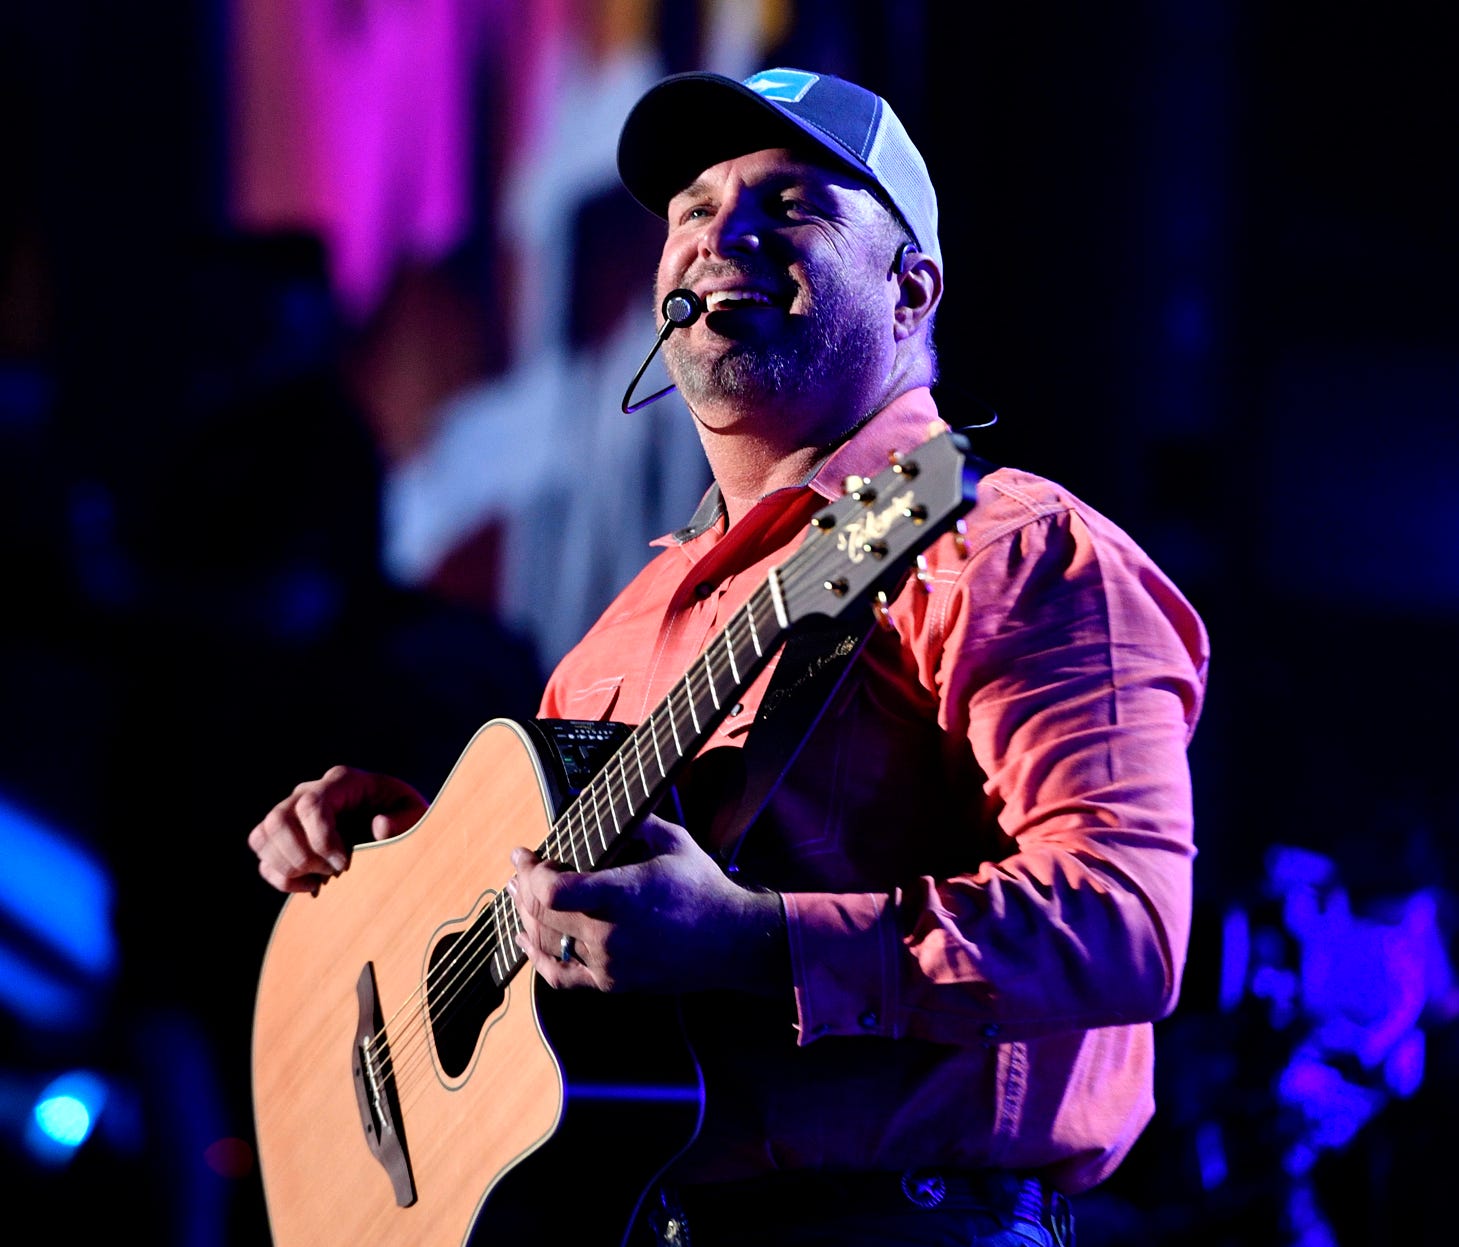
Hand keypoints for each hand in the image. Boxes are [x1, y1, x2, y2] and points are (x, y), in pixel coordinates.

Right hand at [248, 765, 427, 892]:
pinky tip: (313, 885)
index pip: (311, 804)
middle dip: (302, 855)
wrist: (395, 825)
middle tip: (334, 871)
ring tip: (323, 877)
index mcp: (342, 782)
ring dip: (289, 867)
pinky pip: (263, 858)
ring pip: (262, 837)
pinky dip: (282, 879)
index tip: (344, 863)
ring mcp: (292, 814)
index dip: (321, 839)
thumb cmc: (404, 816)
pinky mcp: (284, 839)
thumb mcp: (416, 815)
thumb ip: (404, 820)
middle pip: (277, 820)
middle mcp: (310, 792)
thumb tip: (378, 826)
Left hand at [508, 813, 786, 995]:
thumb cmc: (703, 888)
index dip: (531, 872)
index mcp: (624, 895)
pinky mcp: (613, 983)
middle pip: (543, 915)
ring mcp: (610, 964)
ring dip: (525, 919)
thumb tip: (603, 802)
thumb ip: (635, 822)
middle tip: (518, 872)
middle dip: (523, 889)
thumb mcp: (674, 842)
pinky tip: (525, 940)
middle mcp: (611, 934)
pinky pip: (560, 975)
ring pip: (547, 944)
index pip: (555, 891)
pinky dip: (537, 957)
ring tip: (518, 899)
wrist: (733, 942)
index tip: (524, 855)